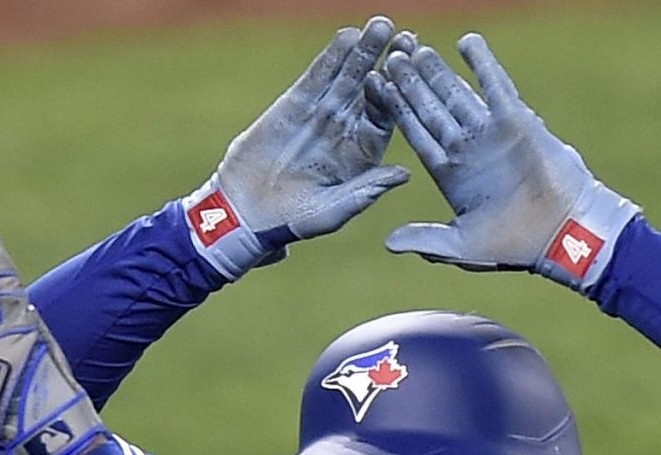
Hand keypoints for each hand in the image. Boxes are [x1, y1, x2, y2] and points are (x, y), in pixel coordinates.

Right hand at [187, 16, 410, 278]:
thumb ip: (366, 191)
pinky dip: (331, 57)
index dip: (399, 96)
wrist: (247, 214)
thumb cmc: (292, 221)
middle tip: (408, 39)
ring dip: (364, 51)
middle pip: (372, 89)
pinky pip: (317, 76)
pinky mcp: (295, 103)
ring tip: (381, 26)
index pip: (385, 118)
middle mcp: (345, 129)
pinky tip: (347, 37)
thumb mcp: (334, 211)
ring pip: (347, 76)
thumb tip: (404, 174)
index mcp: (362, 153)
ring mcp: (321, 113)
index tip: (414, 80)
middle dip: (389, 63)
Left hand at [375, 34, 637, 290]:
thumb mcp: (461, 246)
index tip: (376, 91)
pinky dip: (483, 64)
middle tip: (391, 57)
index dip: (397, 113)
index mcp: (449, 174)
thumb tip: (388, 244)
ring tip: (416, 48)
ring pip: (458, 94)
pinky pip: (496, 85)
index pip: (416, 136)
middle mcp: (466, 150)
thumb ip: (425, 240)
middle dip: (411, 85)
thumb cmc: (512, 245)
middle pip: (431, 109)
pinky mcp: (516, 120)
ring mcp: (490, 133)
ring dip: (438, 72)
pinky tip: (466, 42)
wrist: (559, 233)